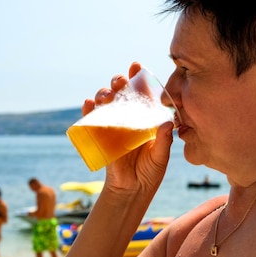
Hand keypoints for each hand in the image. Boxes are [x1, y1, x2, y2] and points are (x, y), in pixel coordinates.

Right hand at [82, 62, 173, 193]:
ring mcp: (112, 125)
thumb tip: (168, 123)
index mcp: (145, 117)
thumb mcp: (161, 157)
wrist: (132, 190)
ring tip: (107, 96)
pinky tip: (89, 104)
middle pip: (120, 92)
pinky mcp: (99, 136)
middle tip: (120, 82)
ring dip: (103, 94)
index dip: (138, 77)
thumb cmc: (150, 172)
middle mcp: (128, 117)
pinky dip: (88, 109)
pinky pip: (91, 119)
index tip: (135, 66)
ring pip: (105, 101)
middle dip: (118, 82)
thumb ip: (164, 141)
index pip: (142, 93)